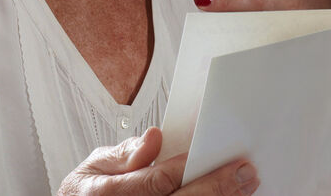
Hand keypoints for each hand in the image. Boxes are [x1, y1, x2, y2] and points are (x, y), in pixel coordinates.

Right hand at [59, 127, 258, 195]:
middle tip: (244, 172)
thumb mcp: (91, 166)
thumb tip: (153, 139)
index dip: (186, 168)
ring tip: (244, 187)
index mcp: (108, 194)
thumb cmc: (85, 193)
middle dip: (216, 187)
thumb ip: (123, 154)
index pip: (157, 181)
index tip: (212, 152)